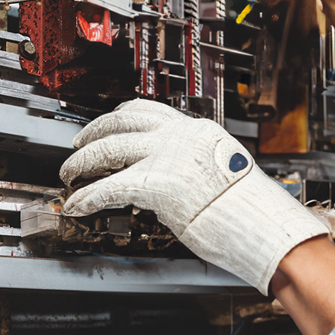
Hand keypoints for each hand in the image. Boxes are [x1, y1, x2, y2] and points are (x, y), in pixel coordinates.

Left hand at [59, 100, 328, 292]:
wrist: (265, 224)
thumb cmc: (251, 209)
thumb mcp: (220, 169)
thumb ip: (193, 163)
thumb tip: (173, 173)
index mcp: (196, 129)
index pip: (147, 109)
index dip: (119, 114)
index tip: (108, 121)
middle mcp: (179, 135)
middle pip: (120, 122)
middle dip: (92, 133)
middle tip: (77, 146)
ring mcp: (166, 157)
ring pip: (107, 149)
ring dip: (81, 161)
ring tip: (69, 173)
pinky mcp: (156, 184)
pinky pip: (108, 188)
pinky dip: (87, 196)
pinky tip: (77, 205)